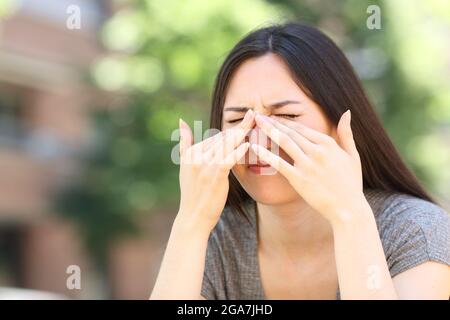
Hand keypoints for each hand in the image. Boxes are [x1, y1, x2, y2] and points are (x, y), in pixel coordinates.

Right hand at [176, 109, 254, 232]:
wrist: (193, 217)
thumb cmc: (193, 193)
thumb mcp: (185, 166)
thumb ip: (185, 143)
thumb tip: (182, 121)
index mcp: (190, 153)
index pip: (215, 138)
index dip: (232, 131)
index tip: (246, 121)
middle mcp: (196, 156)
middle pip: (222, 139)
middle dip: (239, 128)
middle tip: (254, 115)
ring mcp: (205, 165)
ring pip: (227, 145)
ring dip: (242, 134)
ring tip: (255, 122)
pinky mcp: (215, 175)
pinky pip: (228, 159)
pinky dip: (238, 151)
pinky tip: (247, 145)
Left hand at [252, 110, 366, 225]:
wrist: (348, 208)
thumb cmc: (351, 184)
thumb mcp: (352, 155)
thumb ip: (346, 133)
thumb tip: (347, 112)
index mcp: (328, 143)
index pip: (302, 129)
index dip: (285, 122)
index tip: (273, 117)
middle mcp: (317, 151)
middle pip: (291, 132)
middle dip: (273, 123)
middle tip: (259, 116)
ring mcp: (307, 164)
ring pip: (284, 142)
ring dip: (269, 131)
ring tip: (256, 124)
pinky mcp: (298, 179)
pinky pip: (279, 163)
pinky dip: (266, 154)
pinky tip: (254, 147)